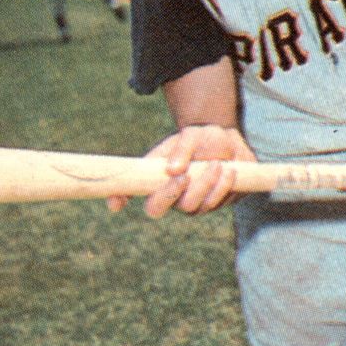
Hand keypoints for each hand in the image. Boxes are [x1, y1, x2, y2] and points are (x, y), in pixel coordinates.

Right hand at [107, 126, 256, 216]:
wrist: (230, 142)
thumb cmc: (202, 139)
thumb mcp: (190, 136)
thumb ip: (180, 150)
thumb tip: (173, 169)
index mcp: (155, 177)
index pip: (130, 191)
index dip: (119, 198)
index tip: (115, 204)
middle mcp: (168, 195)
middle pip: (155, 209)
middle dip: (170, 194)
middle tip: (185, 175)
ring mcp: (189, 204)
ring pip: (189, 206)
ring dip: (204, 184)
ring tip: (217, 164)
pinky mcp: (211, 206)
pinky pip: (212, 204)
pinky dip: (221, 186)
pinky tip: (229, 171)